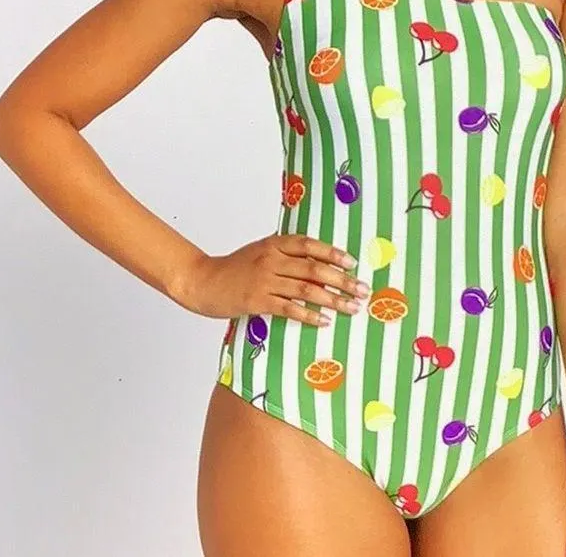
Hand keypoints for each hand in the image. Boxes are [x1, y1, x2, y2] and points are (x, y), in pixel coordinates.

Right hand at [169, 233, 369, 326]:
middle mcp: (272, 259)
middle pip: (314, 268)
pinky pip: (289, 309)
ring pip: (306, 289)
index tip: (352, 263)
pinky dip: (309, 315)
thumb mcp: (259, 252)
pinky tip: (324, 321)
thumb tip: (317, 262)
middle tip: (362, 290)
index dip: (333, 253)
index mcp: (274, 244)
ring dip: (333, 299)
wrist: (203, 281)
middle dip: (342, 280)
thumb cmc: (234, 268)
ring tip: (351, 308)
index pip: (309, 245)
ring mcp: (265, 280)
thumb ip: (284, 253)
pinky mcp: (258, 301)